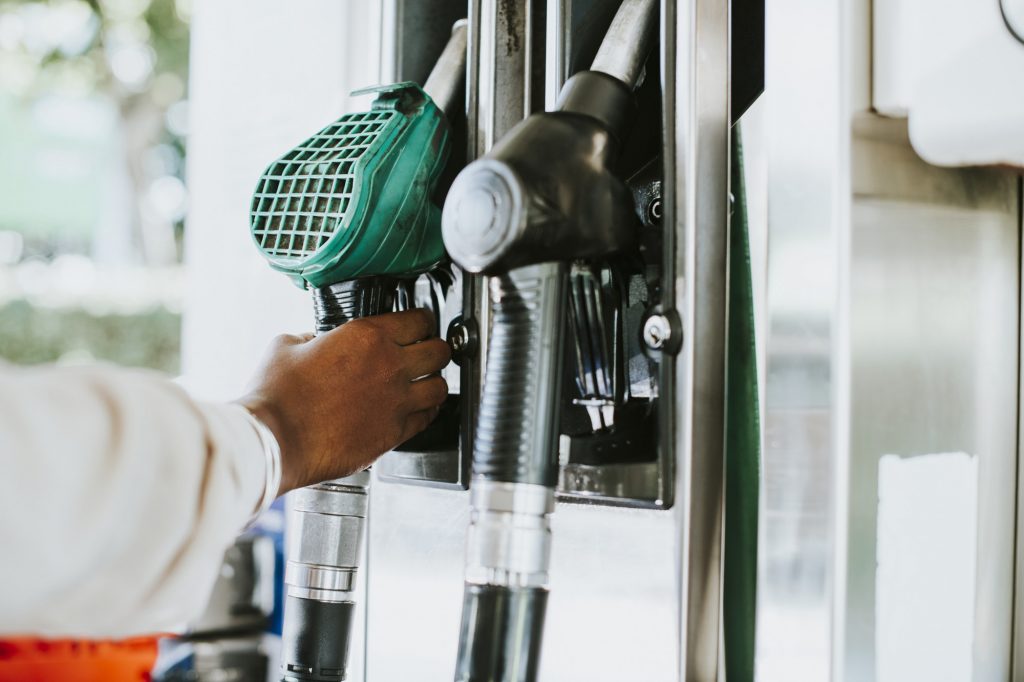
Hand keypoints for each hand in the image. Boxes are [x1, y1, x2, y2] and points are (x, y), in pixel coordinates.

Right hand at [239, 309, 450, 494]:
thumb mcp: (287, 345)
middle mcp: (389, 365)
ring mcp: (396, 401)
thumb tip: (315, 342)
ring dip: (434, 383)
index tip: (419, 326)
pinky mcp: (394, 433)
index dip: (422, 322)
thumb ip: (311, 338)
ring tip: (425, 383)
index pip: (419, 320)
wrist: (275, 439)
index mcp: (367, 336)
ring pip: (440, 387)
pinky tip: (417, 410)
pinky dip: (426, 412)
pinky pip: (427, 418)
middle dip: (435, 350)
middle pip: (440, 351)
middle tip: (426, 353)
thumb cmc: (277, 396)